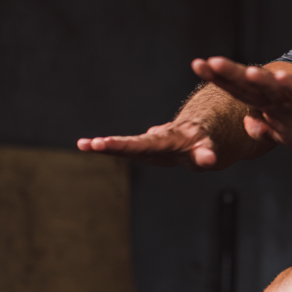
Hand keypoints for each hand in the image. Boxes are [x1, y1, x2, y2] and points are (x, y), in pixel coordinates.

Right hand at [77, 118, 221, 168]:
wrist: (202, 131)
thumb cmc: (207, 142)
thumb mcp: (210, 149)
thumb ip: (206, 154)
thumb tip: (209, 160)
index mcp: (170, 139)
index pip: (146, 143)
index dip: (126, 145)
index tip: (105, 143)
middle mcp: (156, 139)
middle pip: (132, 143)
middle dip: (111, 144)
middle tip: (89, 144)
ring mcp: (150, 143)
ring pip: (126, 144)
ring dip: (103, 144)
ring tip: (82, 144)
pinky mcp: (147, 148)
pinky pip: (126, 147)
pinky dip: (108, 146)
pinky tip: (86, 145)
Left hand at [192, 57, 291, 150]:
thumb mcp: (283, 135)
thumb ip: (264, 129)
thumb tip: (246, 122)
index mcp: (270, 102)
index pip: (239, 88)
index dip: (219, 78)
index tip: (198, 65)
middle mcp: (283, 95)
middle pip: (254, 83)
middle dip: (233, 73)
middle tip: (211, 62)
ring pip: (282, 88)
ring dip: (267, 80)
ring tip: (250, 72)